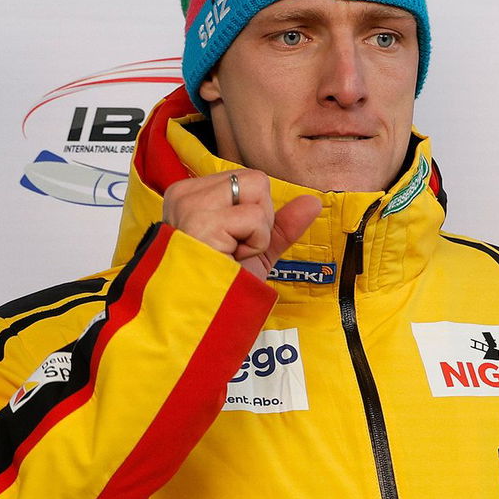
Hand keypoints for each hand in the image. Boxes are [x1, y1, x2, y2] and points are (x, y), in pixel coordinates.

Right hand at [162, 168, 321, 281]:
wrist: (206, 318)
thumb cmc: (224, 285)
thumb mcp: (257, 250)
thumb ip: (283, 223)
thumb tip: (313, 201)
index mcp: (191, 195)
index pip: (248, 180)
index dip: (254, 214)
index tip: (234, 241)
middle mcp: (185, 194)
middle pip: (256, 180)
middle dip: (260, 218)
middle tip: (237, 248)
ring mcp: (191, 206)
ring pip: (258, 191)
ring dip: (258, 231)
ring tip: (233, 253)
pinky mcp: (202, 222)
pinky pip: (255, 218)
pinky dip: (255, 243)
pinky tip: (232, 258)